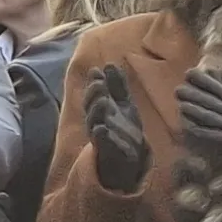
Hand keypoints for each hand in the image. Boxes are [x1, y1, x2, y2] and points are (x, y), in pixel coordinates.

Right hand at [85, 64, 149, 192]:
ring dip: (96, 111)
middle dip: (93, 94)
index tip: (97, 71)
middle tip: (99, 83)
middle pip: (90, 106)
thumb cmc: (124, 127)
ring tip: (103, 100)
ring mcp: (101, 135)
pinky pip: (101, 142)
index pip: (94, 94)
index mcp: (100, 109)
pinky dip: (100, 135)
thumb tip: (109, 64)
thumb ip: (117, 86)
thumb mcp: (123, 104)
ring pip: (93, 122)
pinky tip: (101, 128)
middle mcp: (97, 121)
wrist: (131, 156)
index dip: (94, 82)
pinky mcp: (107, 150)